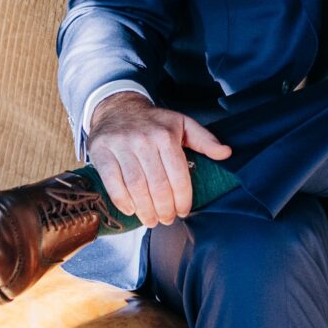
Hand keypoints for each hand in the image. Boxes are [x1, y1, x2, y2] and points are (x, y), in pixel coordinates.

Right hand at [85, 94, 230, 227]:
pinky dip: (123, 201)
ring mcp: (121, 146)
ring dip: (146, 210)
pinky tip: (131, 210)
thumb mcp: (182, 124)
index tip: (183, 211)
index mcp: (166, 135)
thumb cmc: (153, 121)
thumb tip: (226, 153)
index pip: (178, 175)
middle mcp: (143, 140)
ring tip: (152, 220)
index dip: (182, 199)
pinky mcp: (101, 152)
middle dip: (165, 209)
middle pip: (157, 185)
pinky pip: (113, 183)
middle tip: (167, 220)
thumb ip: (205, 140)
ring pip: (136, 187)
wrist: (117, 107)